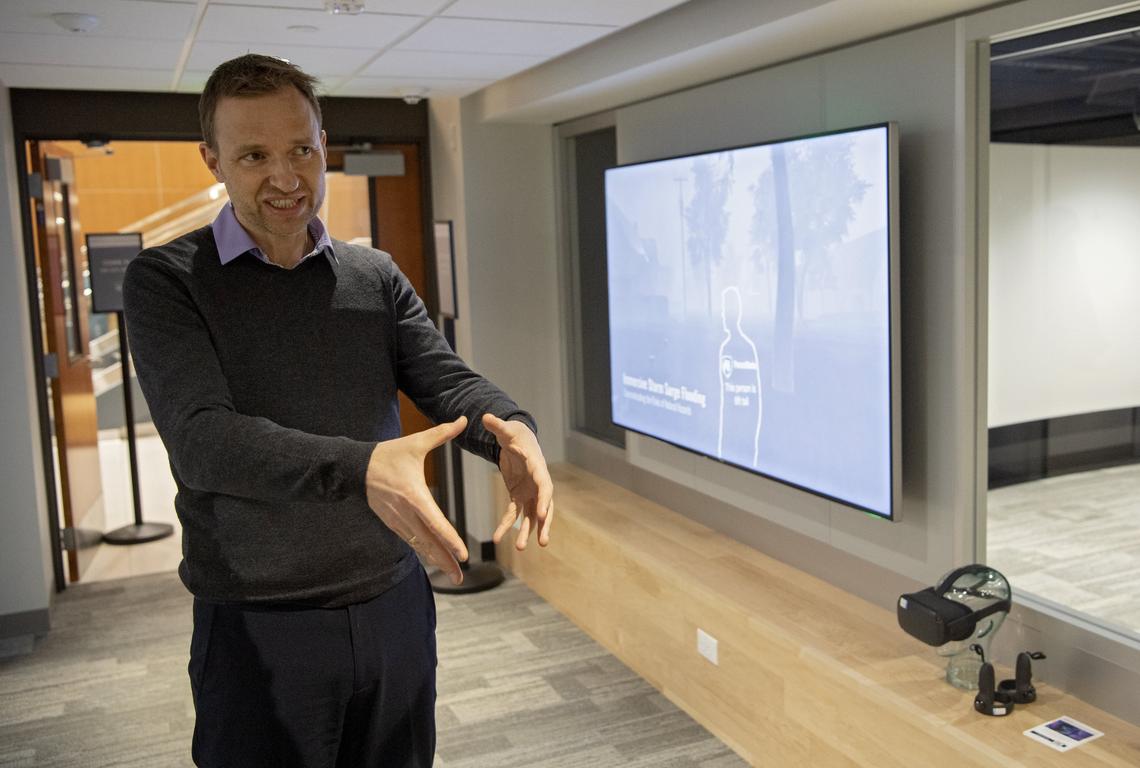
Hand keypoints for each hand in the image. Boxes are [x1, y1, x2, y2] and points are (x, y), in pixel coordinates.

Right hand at [366, 416, 468, 583]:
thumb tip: (465, 419)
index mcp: (414, 495)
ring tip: (454, 576)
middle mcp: (405, 512)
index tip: (462, 554)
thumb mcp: (415, 442)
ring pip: (420, 545)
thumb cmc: (388, 454)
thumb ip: (442, 433)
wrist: (356, 467)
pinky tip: (437, 561)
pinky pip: (411, 540)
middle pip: (428, 541)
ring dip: (437, 560)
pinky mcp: (392, 523)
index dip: (449, 539)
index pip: (435, 522)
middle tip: (461, 577)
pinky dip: (424, 552)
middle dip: (446, 560)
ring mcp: (397, 520)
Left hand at [483, 413, 553, 550]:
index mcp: (538, 467)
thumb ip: (497, 425)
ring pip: (532, 516)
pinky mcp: (519, 496)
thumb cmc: (514, 433)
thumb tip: (485, 417)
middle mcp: (537, 482)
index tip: (543, 515)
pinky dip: (508, 526)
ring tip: (520, 549)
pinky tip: (498, 537)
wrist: (517, 439)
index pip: (545, 486)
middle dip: (544, 525)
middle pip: (544, 506)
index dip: (545, 500)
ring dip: (528, 532)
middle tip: (543, 542)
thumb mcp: (505, 430)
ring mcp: (529, 491)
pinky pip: (515, 514)